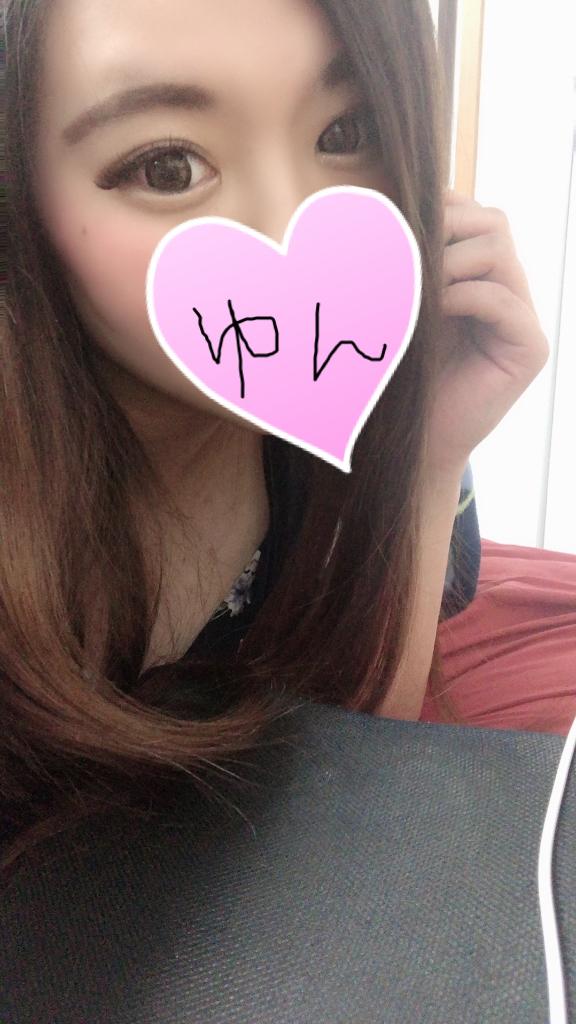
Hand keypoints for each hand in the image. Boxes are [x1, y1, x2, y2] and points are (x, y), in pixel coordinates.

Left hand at [425, 189, 549, 476]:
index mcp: (478, 277)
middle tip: (407, 251)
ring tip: (415, 283)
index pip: (473, 215)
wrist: (413, 442)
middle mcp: (506, 292)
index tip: (397, 221)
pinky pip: (502, 299)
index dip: (440, 208)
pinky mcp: (528, 348)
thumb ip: (406, 265)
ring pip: (499, 250)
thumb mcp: (399, 309)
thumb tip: (385, 213)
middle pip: (493, 222)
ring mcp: (522, 319)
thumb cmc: (399, 379)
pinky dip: (463, 295)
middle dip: (447, 226)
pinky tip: (432, 311)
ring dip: (450, 258)